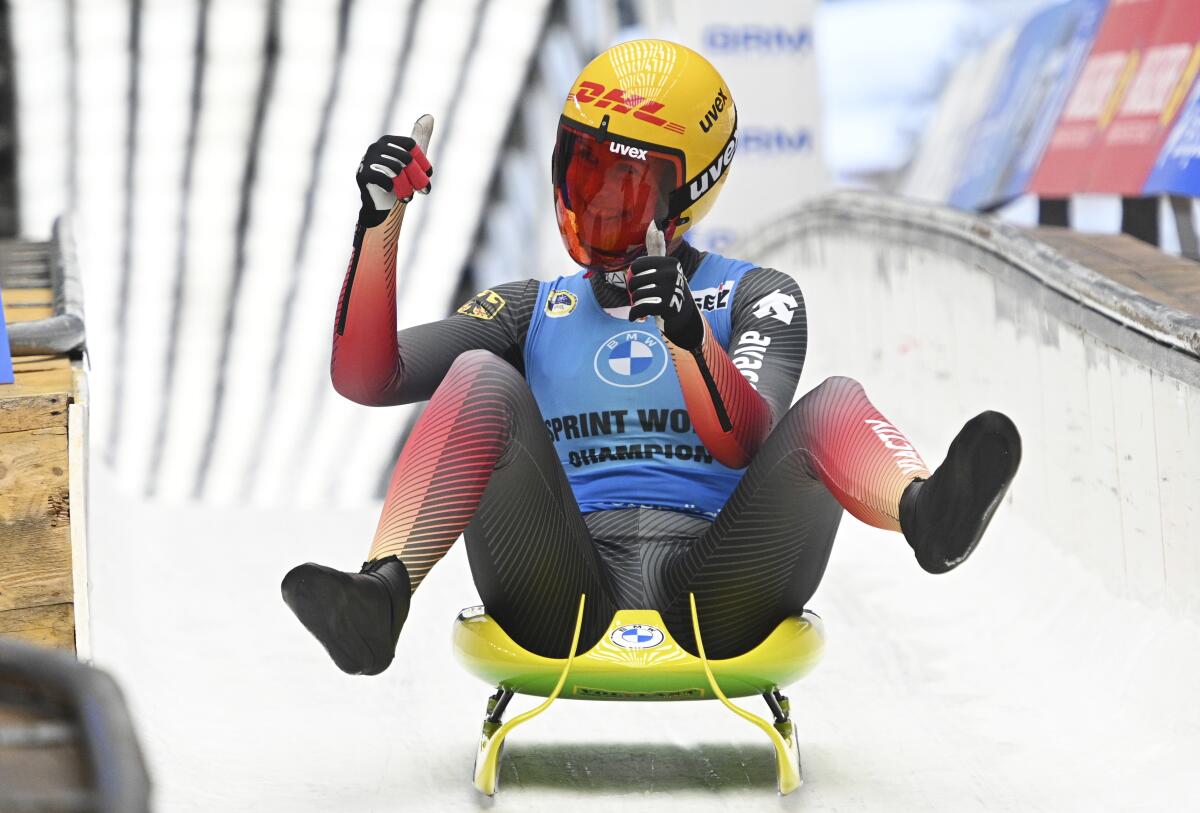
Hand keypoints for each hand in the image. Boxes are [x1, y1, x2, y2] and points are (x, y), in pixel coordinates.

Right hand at [356, 134, 432, 226]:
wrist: (382, 205)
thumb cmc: (399, 181)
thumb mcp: (413, 159)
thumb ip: (421, 138)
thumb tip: (429, 116)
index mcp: (388, 141)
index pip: (411, 146)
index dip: (422, 163)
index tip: (428, 175)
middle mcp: (376, 147)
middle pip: (405, 158)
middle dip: (417, 177)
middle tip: (422, 191)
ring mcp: (367, 159)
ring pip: (396, 170)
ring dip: (406, 187)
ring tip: (407, 196)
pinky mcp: (362, 174)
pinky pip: (385, 179)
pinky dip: (392, 189)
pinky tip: (391, 192)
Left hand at [628, 221, 702, 349]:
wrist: (681, 312)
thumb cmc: (667, 287)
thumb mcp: (664, 267)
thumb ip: (657, 247)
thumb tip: (654, 225)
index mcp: (669, 263)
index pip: (637, 266)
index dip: (634, 275)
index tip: (642, 280)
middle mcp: (672, 274)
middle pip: (635, 281)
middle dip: (633, 291)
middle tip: (641, 295)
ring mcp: (670, 290)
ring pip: (637, 296)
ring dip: (636, 303)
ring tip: (644, 303)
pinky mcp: (667, 307)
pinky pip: (640, 308)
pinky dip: (634, 314)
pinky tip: (634, 317)